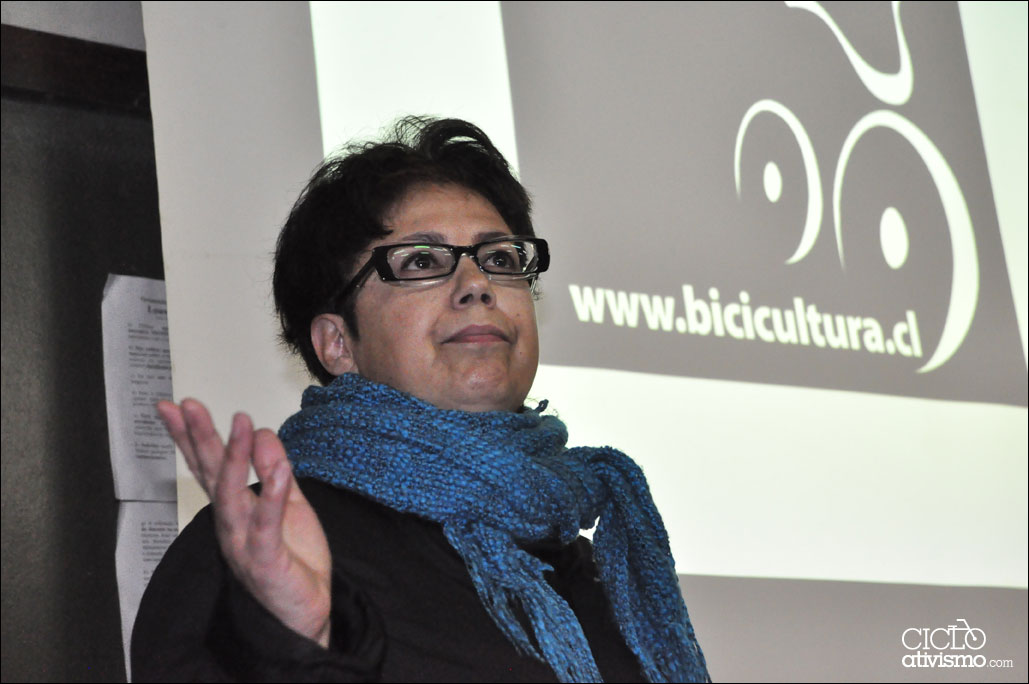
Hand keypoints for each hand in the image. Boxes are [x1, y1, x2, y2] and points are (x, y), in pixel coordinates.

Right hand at [157, 399, 331, 647]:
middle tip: (188, 405)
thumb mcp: (287, 504)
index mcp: (234, 508)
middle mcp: (230, 523)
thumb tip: (263, 434)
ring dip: (234, 458)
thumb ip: (274, 471)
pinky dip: (272, 496)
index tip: (175, 406)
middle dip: (198, 438)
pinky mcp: (265, 560)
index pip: (207, 466)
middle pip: (210, 475)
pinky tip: (279, 470)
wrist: (304, 613)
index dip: (190, 436)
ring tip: (241, 424)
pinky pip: (266, 525)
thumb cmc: (293, 561)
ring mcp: (243, 543)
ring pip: (231, 496)